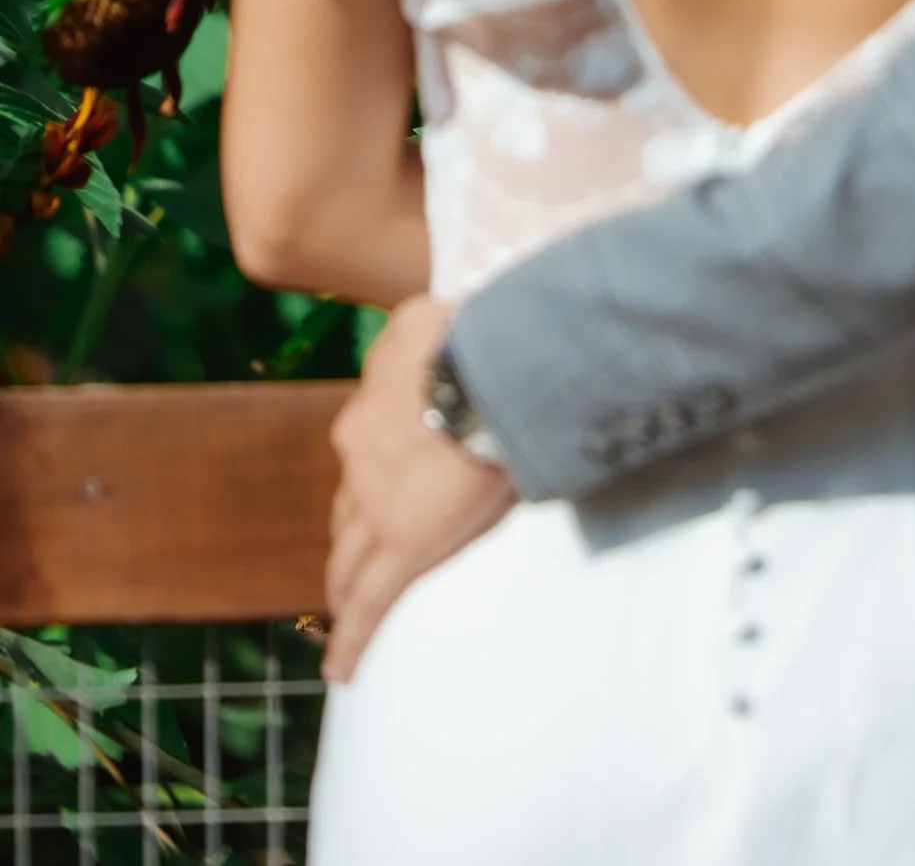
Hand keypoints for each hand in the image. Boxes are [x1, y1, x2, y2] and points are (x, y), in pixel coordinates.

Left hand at [323, 294, 514, 682]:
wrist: (491, 367)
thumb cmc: (478, 336)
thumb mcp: (439, 326)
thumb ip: (429, 340)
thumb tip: (440, 326)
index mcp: (372, 409)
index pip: (362, 457)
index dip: (364, 484)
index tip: (370, 500)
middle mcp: (361, 457)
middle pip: (347, 510)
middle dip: (348, 537)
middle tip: (350, 564)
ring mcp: (378, 506)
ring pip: (351, 556)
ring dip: (348, 580)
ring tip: (346, 607)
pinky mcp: (403, 547)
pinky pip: (370, 603)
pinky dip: (352, 640)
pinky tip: (341, 670)